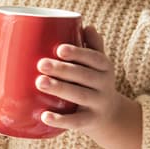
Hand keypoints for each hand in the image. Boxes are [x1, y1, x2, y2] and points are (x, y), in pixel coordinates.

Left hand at [35, 25, 141, 148]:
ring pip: (80, 96)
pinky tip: (44, 116)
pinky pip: (76, 122)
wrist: (110, 116)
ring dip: (60, 89)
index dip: (79, 53)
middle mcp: (104, 85)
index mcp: (105, 67)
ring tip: (39, 82)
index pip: (95, 58)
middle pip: (85, 76)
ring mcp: (98, 104)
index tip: (59, 48)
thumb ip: (92, 46)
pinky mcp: (90, 122)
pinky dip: (61, 120)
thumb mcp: (98, 64)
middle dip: (63, 70)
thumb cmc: (94, 81)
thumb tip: (86, 26)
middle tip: (41, 64)